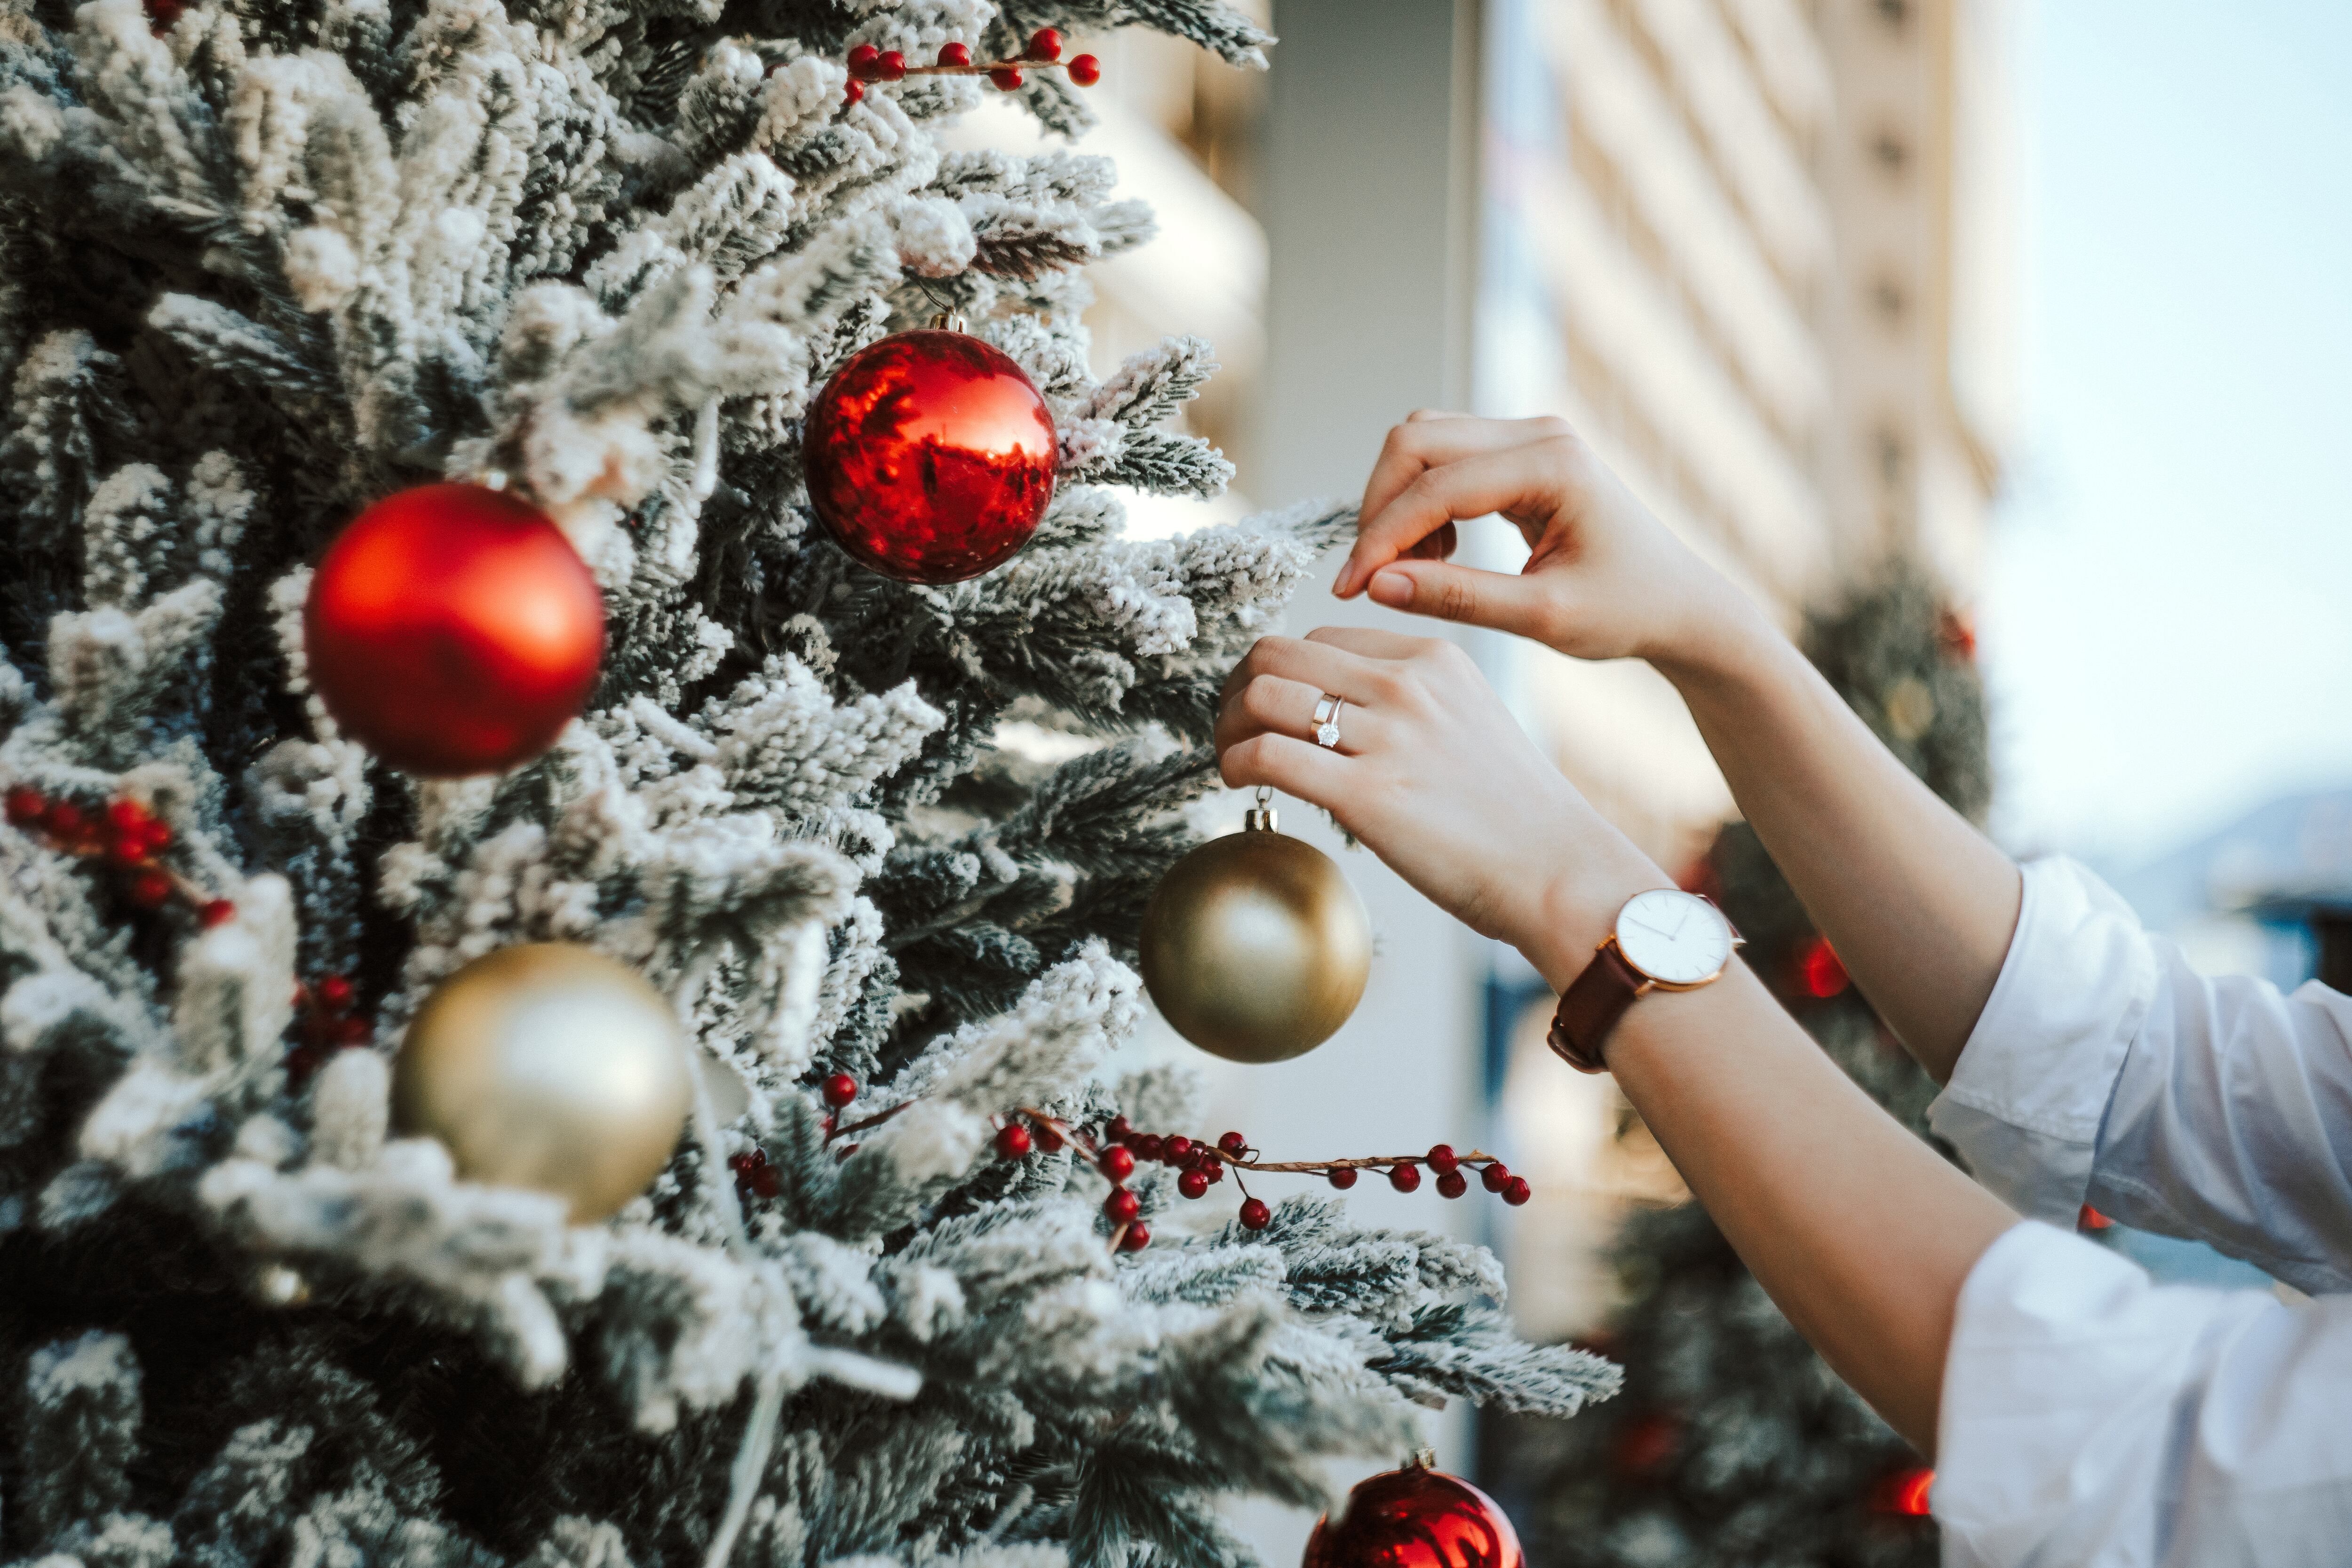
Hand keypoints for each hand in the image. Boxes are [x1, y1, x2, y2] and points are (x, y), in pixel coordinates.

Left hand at [1214, 628, 1665, 986]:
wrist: (1560, 871)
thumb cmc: (1515, 815)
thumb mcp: (1468, 722)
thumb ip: (1408, 705)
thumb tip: (1335, 717)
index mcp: (1432, 658)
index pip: (1320, 640)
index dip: (1278, 673)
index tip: (1267, 710)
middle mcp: (1407, 684)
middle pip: (1278, 655)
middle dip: (1238, 690)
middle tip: (1231, 729)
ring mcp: (1387, 736)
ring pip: (1263, 696)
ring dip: (1227, 728)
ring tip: (1229, 759)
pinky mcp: (1368, 794)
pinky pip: (1267, 756)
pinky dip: (1235, 765)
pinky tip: (1240, 785)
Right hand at [1332, 413, 1762, 678]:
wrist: (1679, 604)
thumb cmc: (1628, 610)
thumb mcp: (1543, 617)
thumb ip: (1458, 597)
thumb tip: (1378, 585)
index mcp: (1554, 465)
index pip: (1436, 486)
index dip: (1382, 537)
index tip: (1349, 590)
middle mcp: (1539, 434)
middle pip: (1416, 441)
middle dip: (1379, 509)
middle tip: (1368, 579)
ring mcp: (1529, 437)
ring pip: (1423, 444)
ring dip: (1398, 504)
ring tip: (1412, 570)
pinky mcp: (1519, 453)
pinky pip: (1444, 460)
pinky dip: (1421, 505)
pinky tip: (1439, 556)